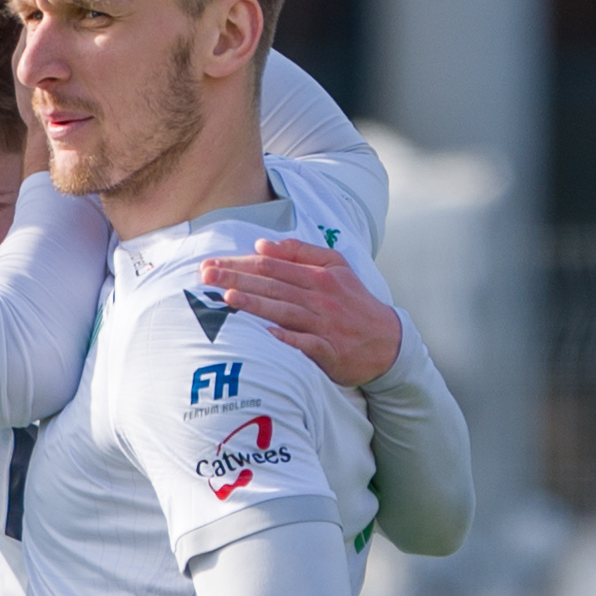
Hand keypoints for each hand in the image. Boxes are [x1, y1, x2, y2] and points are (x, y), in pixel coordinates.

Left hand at [204, 238, 402, 387]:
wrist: (388, 340)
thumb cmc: (354, 302)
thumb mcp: (336, 267)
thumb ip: (301, 252)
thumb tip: (264, 244)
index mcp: (318, 275)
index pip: (272, 267)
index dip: (240, 263)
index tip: (212, 263)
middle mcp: (319, 298)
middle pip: (273, 286)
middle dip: (238, 279)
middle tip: (206, 276)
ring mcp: (324, 325)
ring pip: (285, 311)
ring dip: (257, 305)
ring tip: (230, 298)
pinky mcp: (329, 351)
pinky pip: (305, 344)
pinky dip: (287, 339)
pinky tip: (266, 335)